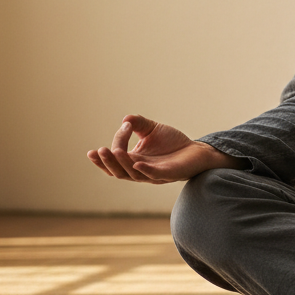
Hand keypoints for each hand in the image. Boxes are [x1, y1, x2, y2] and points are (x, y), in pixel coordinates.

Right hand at [87, 114, 238, 183]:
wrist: (197, 151)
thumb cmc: (173, 143)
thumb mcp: (152, 129)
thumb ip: (138, 123)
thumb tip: (125, 119)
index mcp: (134, 161)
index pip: (117, 158)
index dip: (114, 145)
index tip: (123, 128)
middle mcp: (141, 171)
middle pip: (118, 172)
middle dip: (106, 162)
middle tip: (98, 152)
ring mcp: (155, 175)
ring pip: (133, 175)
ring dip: (122, 164)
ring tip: (113, 151)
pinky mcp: (170, 174)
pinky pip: (155, 175)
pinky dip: (145, 171)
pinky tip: (138, 163)